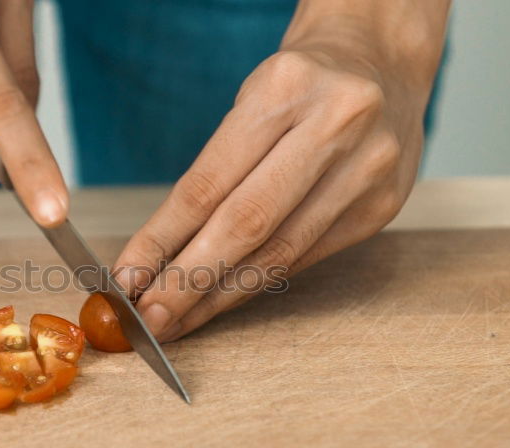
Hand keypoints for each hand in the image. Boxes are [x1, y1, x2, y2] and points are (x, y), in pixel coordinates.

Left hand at [114, 2, 448, 340]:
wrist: (381, 62)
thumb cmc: (297, 88)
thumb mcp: (250, 101)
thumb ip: (213, 174)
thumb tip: (154, 255)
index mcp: (285, 87)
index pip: (208, 183)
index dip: (162, 239)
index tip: (127, 278)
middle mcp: (335, 123)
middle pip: (246, 224)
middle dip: (189, 280)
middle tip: (148, 318)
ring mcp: (368, 168)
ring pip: (279, 252)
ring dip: (220, 296)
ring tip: (177, 322)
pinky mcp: (383, 206)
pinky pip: (306, 258)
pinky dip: (258, 284)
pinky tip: (223, 301)